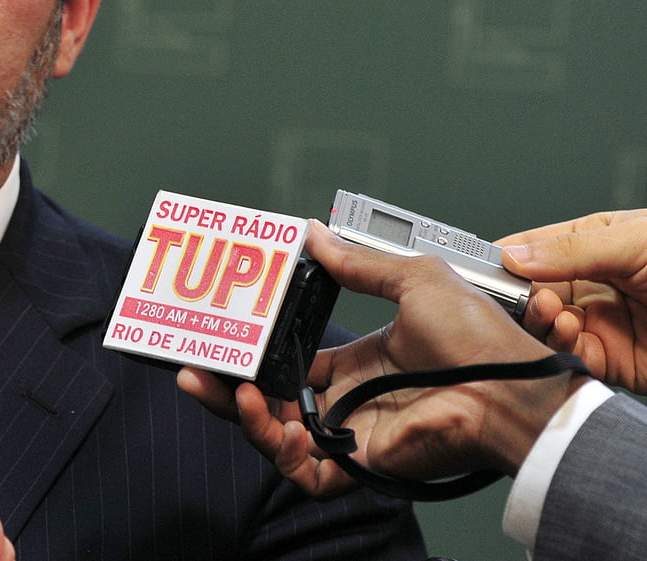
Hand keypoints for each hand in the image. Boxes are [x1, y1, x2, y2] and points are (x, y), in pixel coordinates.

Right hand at [178, 221, 584, 498]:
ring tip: (230, 389)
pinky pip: (303, 470)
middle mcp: (347, 400)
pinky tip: (268, 417)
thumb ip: (358, 263)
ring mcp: (350, 433)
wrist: (511, 388)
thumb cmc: (479, 337)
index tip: (225, 331)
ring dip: (241, 415)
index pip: (288, 363)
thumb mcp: (412, 280)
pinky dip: (276, 448)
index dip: (254, 352)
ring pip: (274, 435)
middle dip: (225, 387)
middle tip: (193, 367)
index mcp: (357, 363)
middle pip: (268, 401)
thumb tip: (316, 234)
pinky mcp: (358, 464)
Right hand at [500, 209, 646, 392]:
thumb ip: (572, 248)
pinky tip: (569, 333)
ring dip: (540, 322)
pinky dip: (561, 348)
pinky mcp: (614, 361)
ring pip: (545, 326)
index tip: (478, 267)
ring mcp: (604, 323)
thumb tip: (515, 255)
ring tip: (551, 313)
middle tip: (517, 297)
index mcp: (598, 243)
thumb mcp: (638, 242)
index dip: (505, 257)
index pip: (535, 248)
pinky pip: (571, 356)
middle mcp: (596, 283)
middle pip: (533, 290)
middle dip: (519, 295)